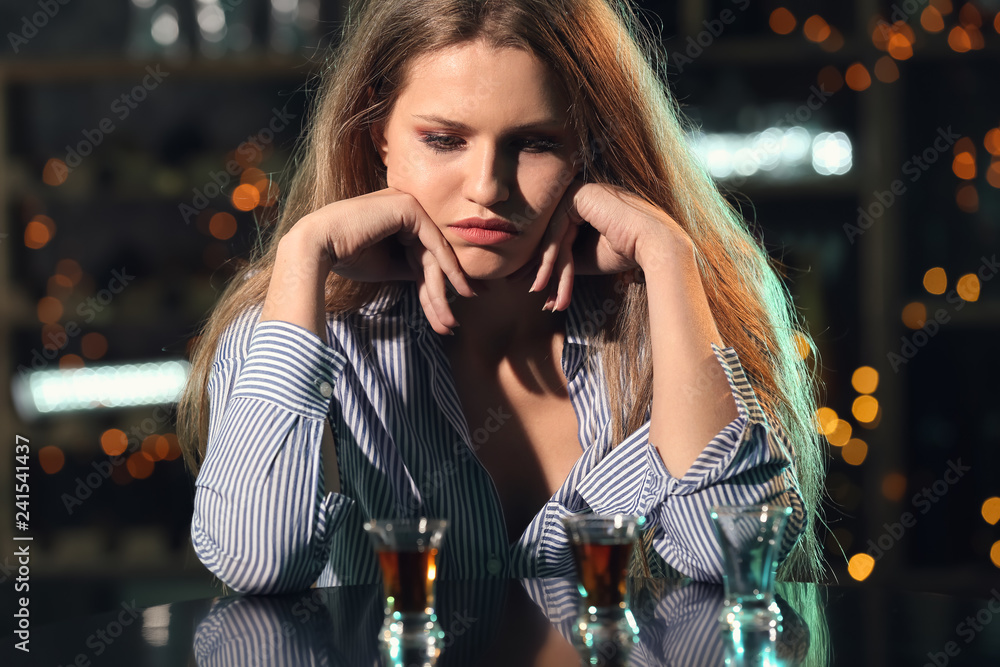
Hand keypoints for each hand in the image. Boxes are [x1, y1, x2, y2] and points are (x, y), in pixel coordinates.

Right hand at [296, 187, 474, 334]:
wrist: (317, 246)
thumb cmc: (346, 257)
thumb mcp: (388, 266)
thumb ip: (412, 268)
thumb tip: (437, 283)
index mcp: (398, 218)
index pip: (425, 254)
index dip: (438, 286)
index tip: (447, 314)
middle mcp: (406, 207)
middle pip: (432, 256)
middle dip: (444, 293)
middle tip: (451, 324)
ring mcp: (409, 204)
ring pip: (435, 254)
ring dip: (443, 291)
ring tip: (448, 322)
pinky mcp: (409, 207)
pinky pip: (434, 244)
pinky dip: (446, 270)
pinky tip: (454, 292)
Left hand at [529, 181, 680, 310]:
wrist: (654, 245)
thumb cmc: (626, 251)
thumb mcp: (586, 256)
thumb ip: (563, 256)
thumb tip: (538, 270)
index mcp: (586, 204)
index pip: (559, 235)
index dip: (548, 265)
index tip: (541, 290)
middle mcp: (580, 194)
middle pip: (553, 236)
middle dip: (544, 269)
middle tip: (538, 295)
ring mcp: (579, 191)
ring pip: (553, 236)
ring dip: (548, 270)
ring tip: (544, 296)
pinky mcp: (578, 195)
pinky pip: (557, 231)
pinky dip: (551, 258)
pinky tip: (546, 280)